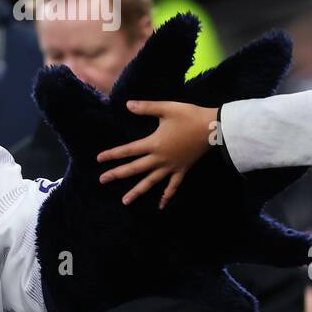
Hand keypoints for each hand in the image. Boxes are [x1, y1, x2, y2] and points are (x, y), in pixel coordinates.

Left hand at [96, 101, 218, 207]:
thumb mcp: (166, 108)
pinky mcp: (182, 170)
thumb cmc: (189, 116)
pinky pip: (173, 186)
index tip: (99, 159)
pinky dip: (167, 196)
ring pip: (151, 182)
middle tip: (102, 180)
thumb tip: (127, 104)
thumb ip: (146, 107)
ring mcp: (171, 167)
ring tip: (124, 201)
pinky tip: (161, 206)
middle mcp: (160, 159)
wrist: (212, 128)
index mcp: (154, 144)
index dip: (113, 154)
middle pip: (135, 168)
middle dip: (117, 174)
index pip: (128, 150)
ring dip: (137, 191)